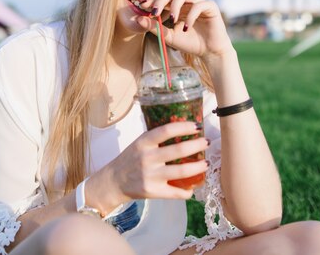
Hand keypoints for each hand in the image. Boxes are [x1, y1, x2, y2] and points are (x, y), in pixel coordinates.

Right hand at [88, 121, 208, 211]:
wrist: (113, 182)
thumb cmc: (130, 159)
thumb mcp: (139, 143)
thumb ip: (156, 138)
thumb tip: (184, 129)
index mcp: (143, 143)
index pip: (166, 131)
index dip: (184, 127)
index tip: (197, 126)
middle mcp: (147, 158)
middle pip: (178, 150)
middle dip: (197, 145)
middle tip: (206, 142)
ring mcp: (150, 176)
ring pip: (181, 172)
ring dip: (198, 167)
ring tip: (206, 164)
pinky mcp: (152, 191)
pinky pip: (176, 193)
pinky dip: (188, 191)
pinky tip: (193, 187)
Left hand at [137, 0, 235, 60]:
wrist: (209, 52)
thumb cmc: (190, 43)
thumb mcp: (168, 36)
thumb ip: (155, 27)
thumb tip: (136, 19)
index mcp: (177, 6)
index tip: (143, 6)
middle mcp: (187, 2)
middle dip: (161, 0)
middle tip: (154, 12)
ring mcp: (199, 2)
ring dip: (175, 5)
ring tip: (171, 20)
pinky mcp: (210, 7)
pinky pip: (198, 5)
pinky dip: (190, 16)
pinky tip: (186, 28)